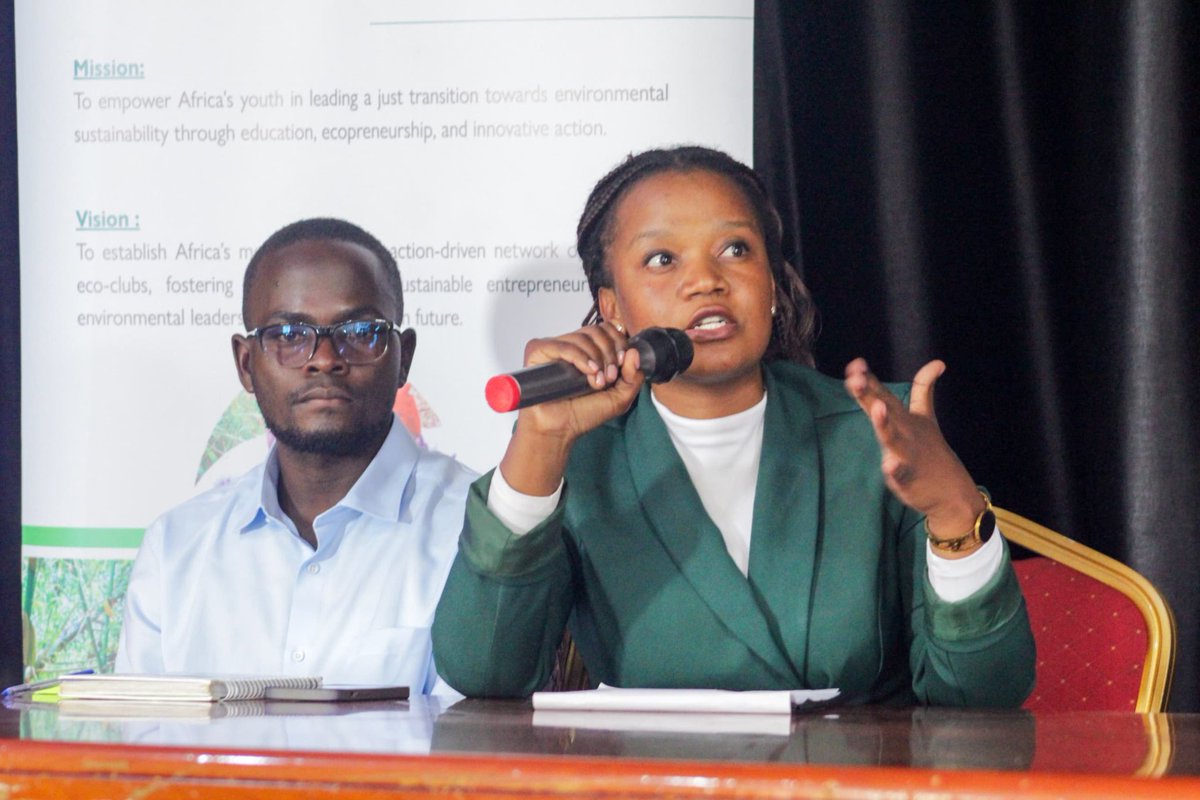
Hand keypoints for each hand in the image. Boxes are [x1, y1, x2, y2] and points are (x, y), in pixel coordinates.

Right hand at [499, 323, 644, 495]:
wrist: (559, 430)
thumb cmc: (582, 414)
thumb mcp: (619, 398)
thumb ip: (633, 377)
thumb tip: (635, 352)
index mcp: (588, 351)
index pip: (607, 329)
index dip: (618, 342)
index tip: (621, 363)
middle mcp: (572, 346)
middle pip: (597, 330)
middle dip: (609, 353)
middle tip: (609, 376)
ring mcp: (554, 347)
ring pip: (583, 337)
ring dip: (596, 359)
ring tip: (596, 381)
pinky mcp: (538, 351)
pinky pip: (564, 345)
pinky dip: (581, 358)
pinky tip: (588, 373)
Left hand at [844, 358, 984, 555]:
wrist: (952, 490)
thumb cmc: (930, 450)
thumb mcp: (925, 417)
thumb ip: (924, 389)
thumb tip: (938, 362)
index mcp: (903, 417)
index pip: (883, 395)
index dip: (868, 380)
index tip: (855, 364)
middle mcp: (905, 431)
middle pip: (884, 411)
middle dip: (869, 395)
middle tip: (856, 378)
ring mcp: (908, 454)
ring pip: (892, 438)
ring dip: (884, 424)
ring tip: (877, 409)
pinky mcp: (910, 477)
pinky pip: (901, 474)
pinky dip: (896, 469)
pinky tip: (890, 465)